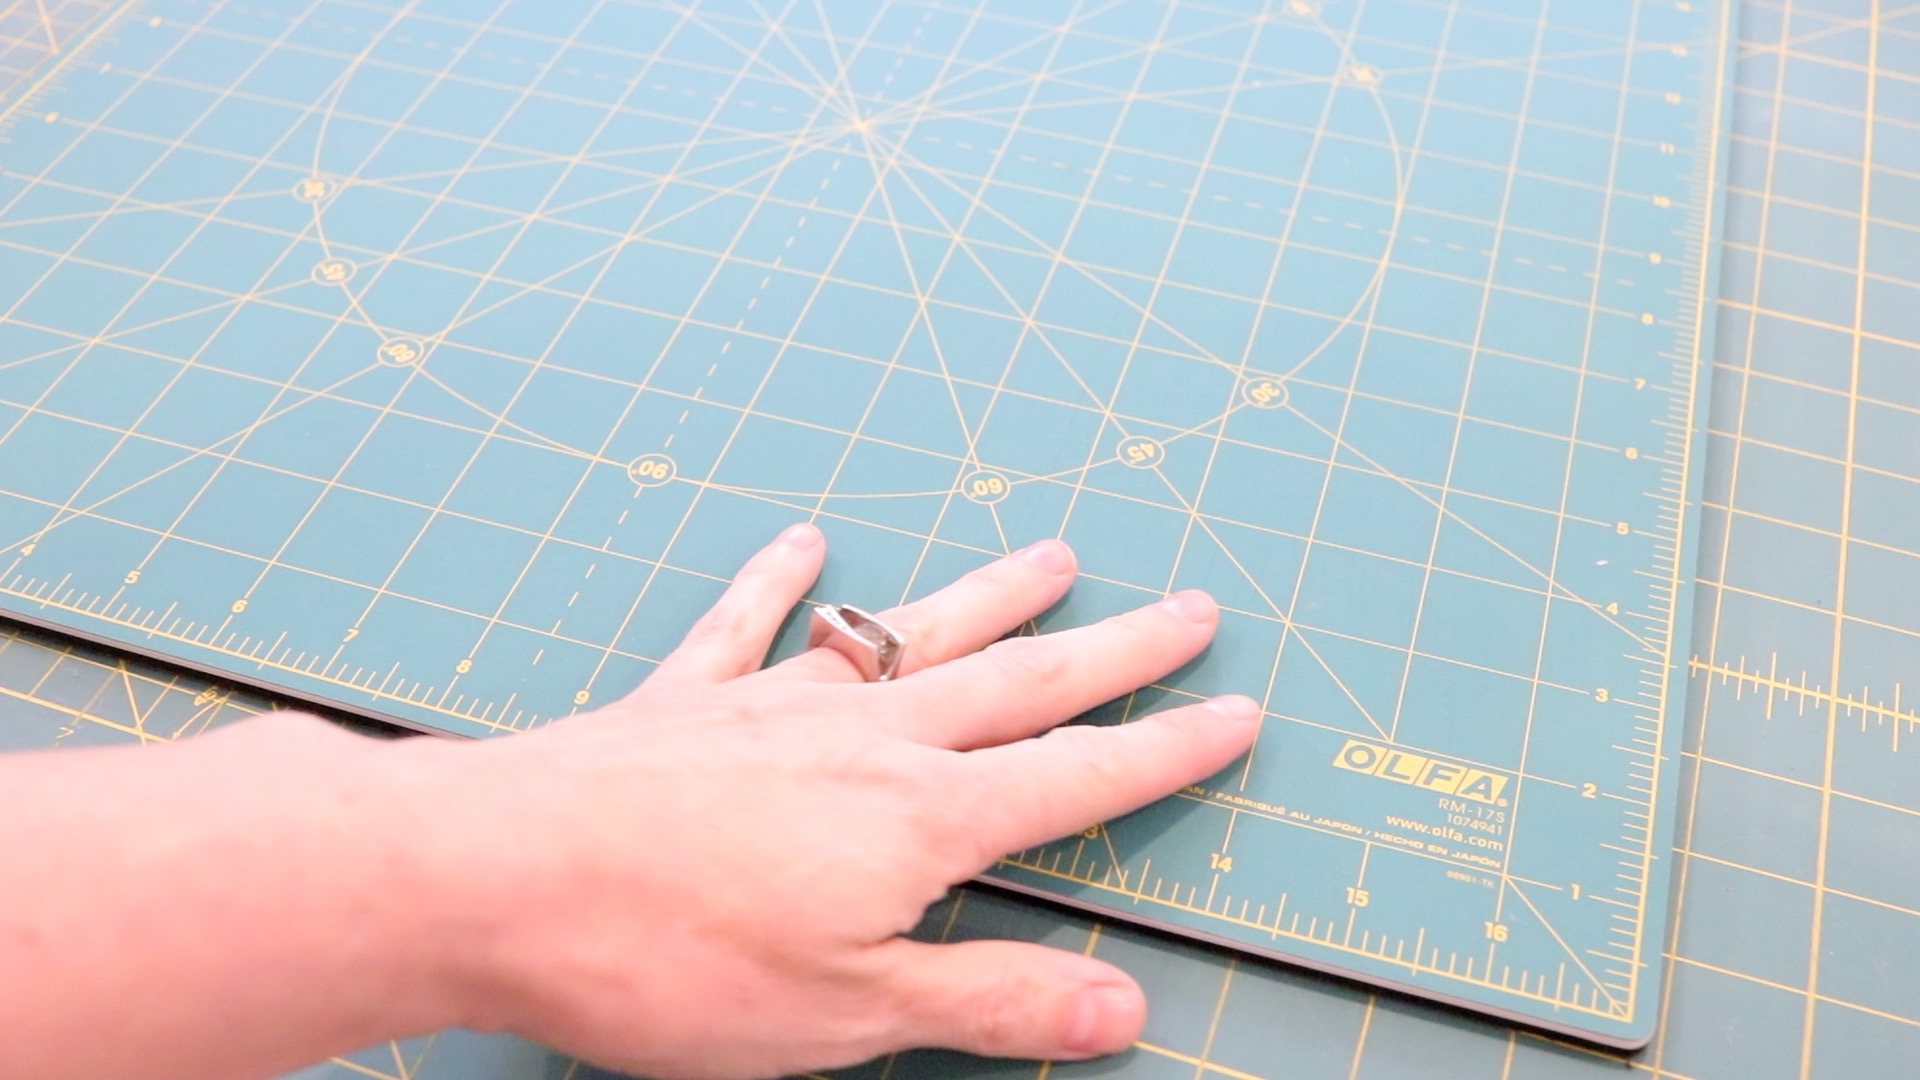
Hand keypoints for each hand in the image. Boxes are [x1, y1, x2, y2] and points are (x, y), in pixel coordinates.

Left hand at [426, 524, 1261, 1077]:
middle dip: (1117, 649)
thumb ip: (991, 998)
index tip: (1238, 711)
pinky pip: (749, 624)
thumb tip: (1125, 1008)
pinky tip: (807, 538)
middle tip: (1192, 606)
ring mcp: (774, 705)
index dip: (1167, 750)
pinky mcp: (685, 698)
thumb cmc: (667, 962)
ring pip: (913, 633)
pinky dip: (781, 579)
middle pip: (1021, 679)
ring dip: (992, 593)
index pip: (1077, 777)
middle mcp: (866, 737)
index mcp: (920, 817)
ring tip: (1057, 552)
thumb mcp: (849, 1013)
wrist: (493, 880)